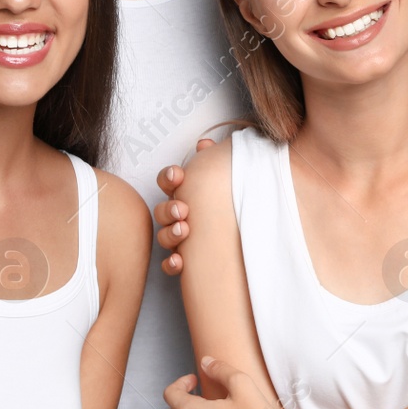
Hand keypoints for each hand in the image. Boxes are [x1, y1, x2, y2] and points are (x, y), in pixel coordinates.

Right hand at [153, 136, 214, 275]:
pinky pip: (169, 265)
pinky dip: (172, 264)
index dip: (169, 177)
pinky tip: (180, 262)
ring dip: (171, 233)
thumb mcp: (223, 180)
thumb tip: (205, 144)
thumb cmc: (227, 205)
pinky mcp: (183, 262)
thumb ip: (212, 160)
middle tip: (183, 209)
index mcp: (185, 194)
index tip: (178, 176)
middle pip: (162, 211)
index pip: (168, 182)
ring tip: (184, 230)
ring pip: (164, 236)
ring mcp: (178, 239)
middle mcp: (177, 216)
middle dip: (169, 209)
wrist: (245, 241)